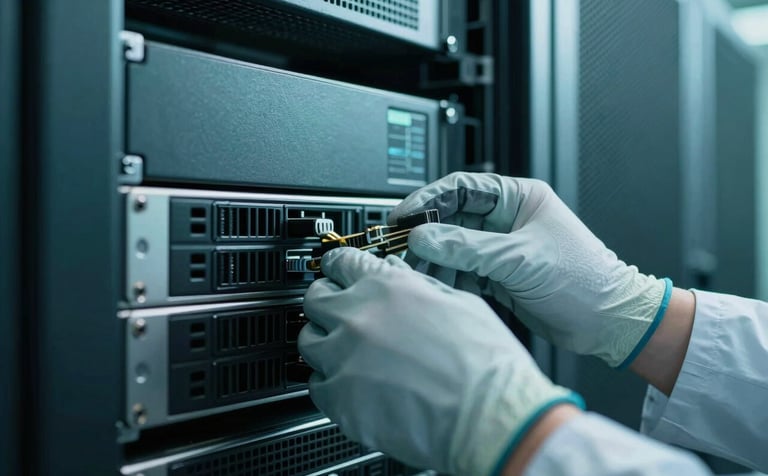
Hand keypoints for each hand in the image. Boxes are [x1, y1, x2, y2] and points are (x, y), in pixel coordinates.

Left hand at [298, 248, 581, 474]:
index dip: (337, 266)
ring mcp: (344, 357)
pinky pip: (315, 385)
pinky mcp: (339, 398)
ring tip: (344, 353)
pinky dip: (328, 383)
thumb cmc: (486, 364)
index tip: (335, 272)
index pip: (341, 262)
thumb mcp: (460, 302)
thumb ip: (418, 286)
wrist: (489, 417)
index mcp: (389, 287)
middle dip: (325, 302)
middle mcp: (359, 316)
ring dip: (323, 342)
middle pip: (315, 298)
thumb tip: (398, 276)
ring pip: (307, 340)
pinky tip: (349, 386)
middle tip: (338, 313)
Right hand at [389, 172, 671, 367]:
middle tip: (403, 249)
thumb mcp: (519, 258)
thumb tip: (423, 236)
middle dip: (428, 234)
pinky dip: (450, 279)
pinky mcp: (500, 276)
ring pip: (455, 247)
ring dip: (437, 260)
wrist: (608, 323)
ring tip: (422, 274)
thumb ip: (467, 247)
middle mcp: (508, 220)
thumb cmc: (583, 280)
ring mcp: (502, 249)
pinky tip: (443, 289)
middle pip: (453, 219)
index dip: (428, 200)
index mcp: (518, 199)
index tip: (402, 216)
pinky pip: (463, 271)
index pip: (461, 188)